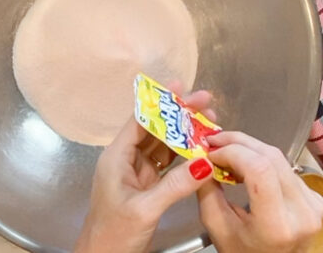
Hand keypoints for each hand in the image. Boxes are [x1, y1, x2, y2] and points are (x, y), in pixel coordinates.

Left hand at [75, 85, 216, 252]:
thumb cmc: (112, 234)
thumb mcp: (145, 208)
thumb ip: (175, 185)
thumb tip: (206, 162)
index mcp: (117, 157)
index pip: (141, 120)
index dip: (161, 102)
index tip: (181, 87)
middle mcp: (126, 160)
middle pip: (155, 128)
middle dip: (180, 115)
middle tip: (206, 102)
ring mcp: (137, 173)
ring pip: (163, 145)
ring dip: (185, 133)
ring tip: (210, 122)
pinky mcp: (147, 187)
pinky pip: (168, 164)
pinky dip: (184, 155)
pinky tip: (201, 149)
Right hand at [198, 132, 322, 252]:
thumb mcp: (217, 229)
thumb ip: (207, 191)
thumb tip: (201, 159)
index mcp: (277, 225)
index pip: (259, 169)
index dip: (232, 151)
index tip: (210, 151)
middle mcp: (302, 212)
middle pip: (271, 157)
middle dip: (239, 142)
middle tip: (214, 141)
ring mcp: (313, 204)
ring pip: (279, 158)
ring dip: (250, 149)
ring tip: (226, 153)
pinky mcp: (316, 198)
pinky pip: (286, 168)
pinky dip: (263, 161)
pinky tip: (246, 166)